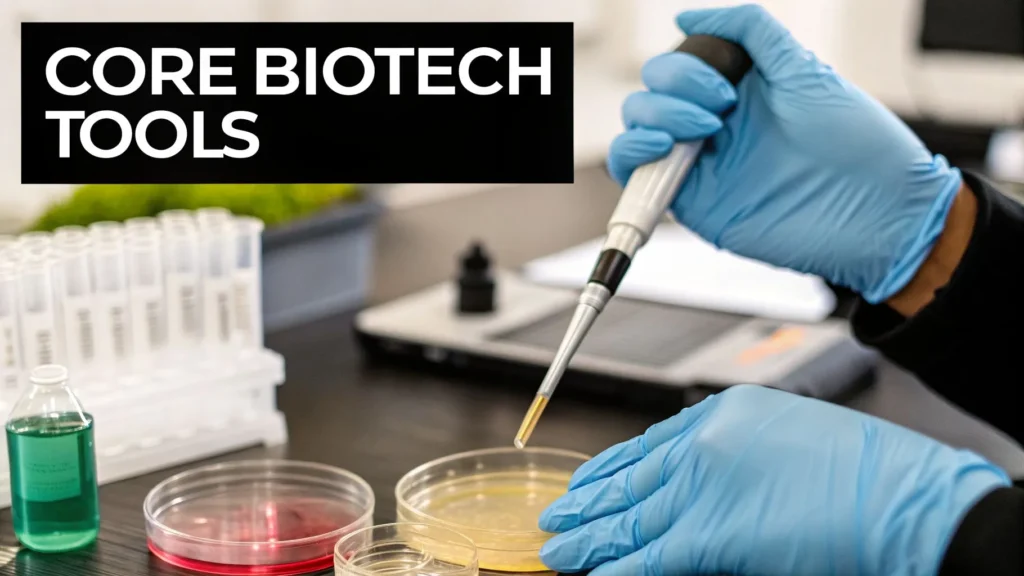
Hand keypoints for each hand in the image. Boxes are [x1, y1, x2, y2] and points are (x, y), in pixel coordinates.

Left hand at [538, 385, 1007, 574]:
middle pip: (633, 480)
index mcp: (725, 413)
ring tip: (559, 545)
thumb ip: (734, 463)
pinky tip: (590, 571)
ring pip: (632, 516)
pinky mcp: (711, 534)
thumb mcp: (789, 443)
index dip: (615, 468)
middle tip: (558, 513)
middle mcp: (705, 444)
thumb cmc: (865, 474)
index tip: (590, 479)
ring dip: (591, 536)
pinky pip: (651, 554)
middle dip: (591, 501)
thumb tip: (702, 489)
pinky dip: (617, 565)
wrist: (906, 500)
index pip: (653, 444)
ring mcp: (705, 487)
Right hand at [609, 5, 962, 302]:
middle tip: (721, 108)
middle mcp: (714, 124)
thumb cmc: (857, 145)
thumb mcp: (802, 68)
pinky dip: (630, 151)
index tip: (728, 84)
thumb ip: (749, 31)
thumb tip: (688, 16)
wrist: (877, 211)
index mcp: (739, 92)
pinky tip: (659, 144)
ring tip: (703, 128)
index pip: (679, 64)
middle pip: (652, 90)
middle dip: (673, 87)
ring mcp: (700, 162)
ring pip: (637, 124)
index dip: (689, 66)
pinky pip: (633, 173)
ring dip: (655, 115)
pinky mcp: (692, 201)